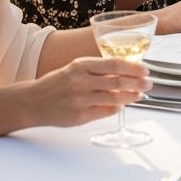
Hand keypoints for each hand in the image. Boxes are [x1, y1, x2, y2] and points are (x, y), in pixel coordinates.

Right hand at [25, 56, 150, 127]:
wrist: (31, 102)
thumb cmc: (57, 84)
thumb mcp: (75, 69)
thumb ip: (98, 71)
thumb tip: (126, 73)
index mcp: (81, 65)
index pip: (114, 64)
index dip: (133, 68)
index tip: (145, 70)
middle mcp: (80, 81)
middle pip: (118, 81)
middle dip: (138, 83)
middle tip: (149, 84)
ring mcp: (79, 100)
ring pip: (114, 98)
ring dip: (131, 96)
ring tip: (140, 95)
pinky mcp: (79, 116)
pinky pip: (105, 112)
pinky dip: (117, 108)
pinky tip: (121, 105)